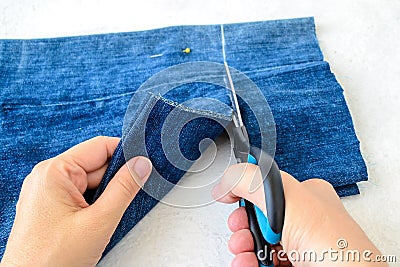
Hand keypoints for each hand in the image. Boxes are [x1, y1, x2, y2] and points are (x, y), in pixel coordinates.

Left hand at [1, 136, 151, 266]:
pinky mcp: (51, 206)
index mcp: (54, 171)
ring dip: (105, 197)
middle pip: (96, 166)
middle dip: (114, 182)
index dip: (125, 154)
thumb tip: (142, 164)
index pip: (100, 147)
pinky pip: (81, 195)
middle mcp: (48, 176)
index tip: (144, 166)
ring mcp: (48, 192)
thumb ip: (124, 188)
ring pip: (90, 183)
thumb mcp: (98, 221)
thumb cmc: (52, 261)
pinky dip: (94, 205)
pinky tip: (94, 222)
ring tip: (102, 220)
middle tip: (122, 203)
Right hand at [213, 163, 385, 266]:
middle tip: (241, 230)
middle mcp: (303, 219)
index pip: (267, 186)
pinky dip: (249, 262)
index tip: (232, 198)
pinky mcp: (293, 265)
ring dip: (243, 247)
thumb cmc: (332, 242)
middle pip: (258, 217)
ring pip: (258, 242)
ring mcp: (298, 245)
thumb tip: (225, 183)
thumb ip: (251, 180)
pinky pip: (262, 260)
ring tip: (244, 252)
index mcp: (305, 195)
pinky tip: (247, 263)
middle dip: (242, 226)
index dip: (246, 194)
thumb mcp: (286, 197)